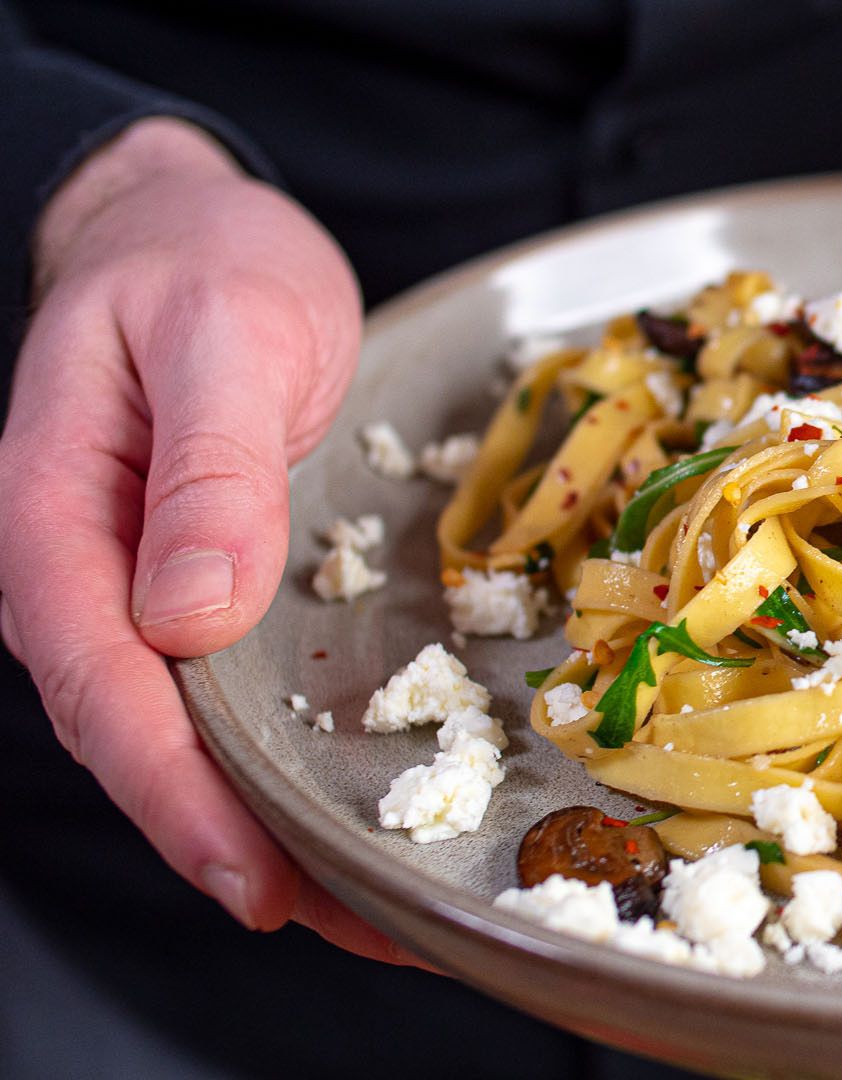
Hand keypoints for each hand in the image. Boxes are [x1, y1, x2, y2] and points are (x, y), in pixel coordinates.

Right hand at [0, 118, 411, 963]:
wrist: (190, 233)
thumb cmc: (197, 265)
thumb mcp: (221, 335)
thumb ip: (205, 467)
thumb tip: (189, 611)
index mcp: (59, 518)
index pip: (102, 686)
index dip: (177, 795)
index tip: (253, 878)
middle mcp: (89, 574)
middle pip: (147, 743)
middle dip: (244, 848)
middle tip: (366, 924)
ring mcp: (140, 589)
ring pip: (191, 738)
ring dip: (274, 827)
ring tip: (379, 908)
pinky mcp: (198, 590)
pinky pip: (230, 696)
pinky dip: (287, 764)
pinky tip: (354, 810)